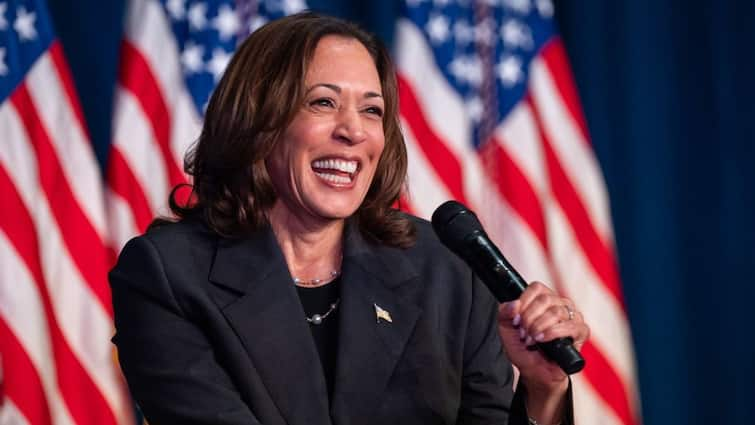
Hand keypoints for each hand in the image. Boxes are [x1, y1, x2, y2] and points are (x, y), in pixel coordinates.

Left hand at [497, 282, 589, 420]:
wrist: (534, 371)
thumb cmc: (523, 349)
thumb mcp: (506, 330)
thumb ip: (504, 314)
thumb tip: (513, 304)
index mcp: (544, 299)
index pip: (537, 288)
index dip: (524, 302)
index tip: (516, 318)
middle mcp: (560, 304)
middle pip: (545, 299)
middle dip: (529, 318)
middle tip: (523, 333)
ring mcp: (573, 317)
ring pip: (556, 312)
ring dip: (539, 327)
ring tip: (532, 339)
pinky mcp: (581, 332)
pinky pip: (571, 326)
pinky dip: (553, 333)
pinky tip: (543, 340)